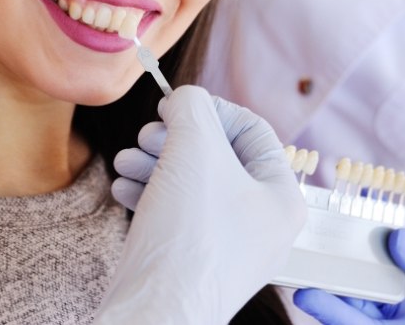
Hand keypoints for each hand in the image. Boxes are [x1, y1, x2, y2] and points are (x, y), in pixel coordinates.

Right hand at [95, 85, 305, 324]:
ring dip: (153, 162)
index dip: (212, 109)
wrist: (154, 314)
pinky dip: (149, 192)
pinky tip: (123, 188)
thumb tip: (183, 100)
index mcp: (280, 196)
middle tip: (147, 137)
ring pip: (190, 182)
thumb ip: (192, 105)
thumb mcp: (194, 146)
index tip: (175, 108)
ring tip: (124, 162)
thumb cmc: (188, 232)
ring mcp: (227, 245)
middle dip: (174, 139)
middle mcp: (260, 223)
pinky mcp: (194, 261)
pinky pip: (176, 212)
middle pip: (216, 155)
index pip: (252, 129)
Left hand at [294, 228, 404, 323]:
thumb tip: (396, 238)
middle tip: (300, 259)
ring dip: (339, 273)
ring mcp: (387, 324)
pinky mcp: (388, 312)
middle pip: (347, 312)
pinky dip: (357, 268)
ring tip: (315, 245)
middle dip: (325, 287)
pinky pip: (366, 290)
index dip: (330, 313)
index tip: (305, 294)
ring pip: (353, 299)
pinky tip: (346, 239)